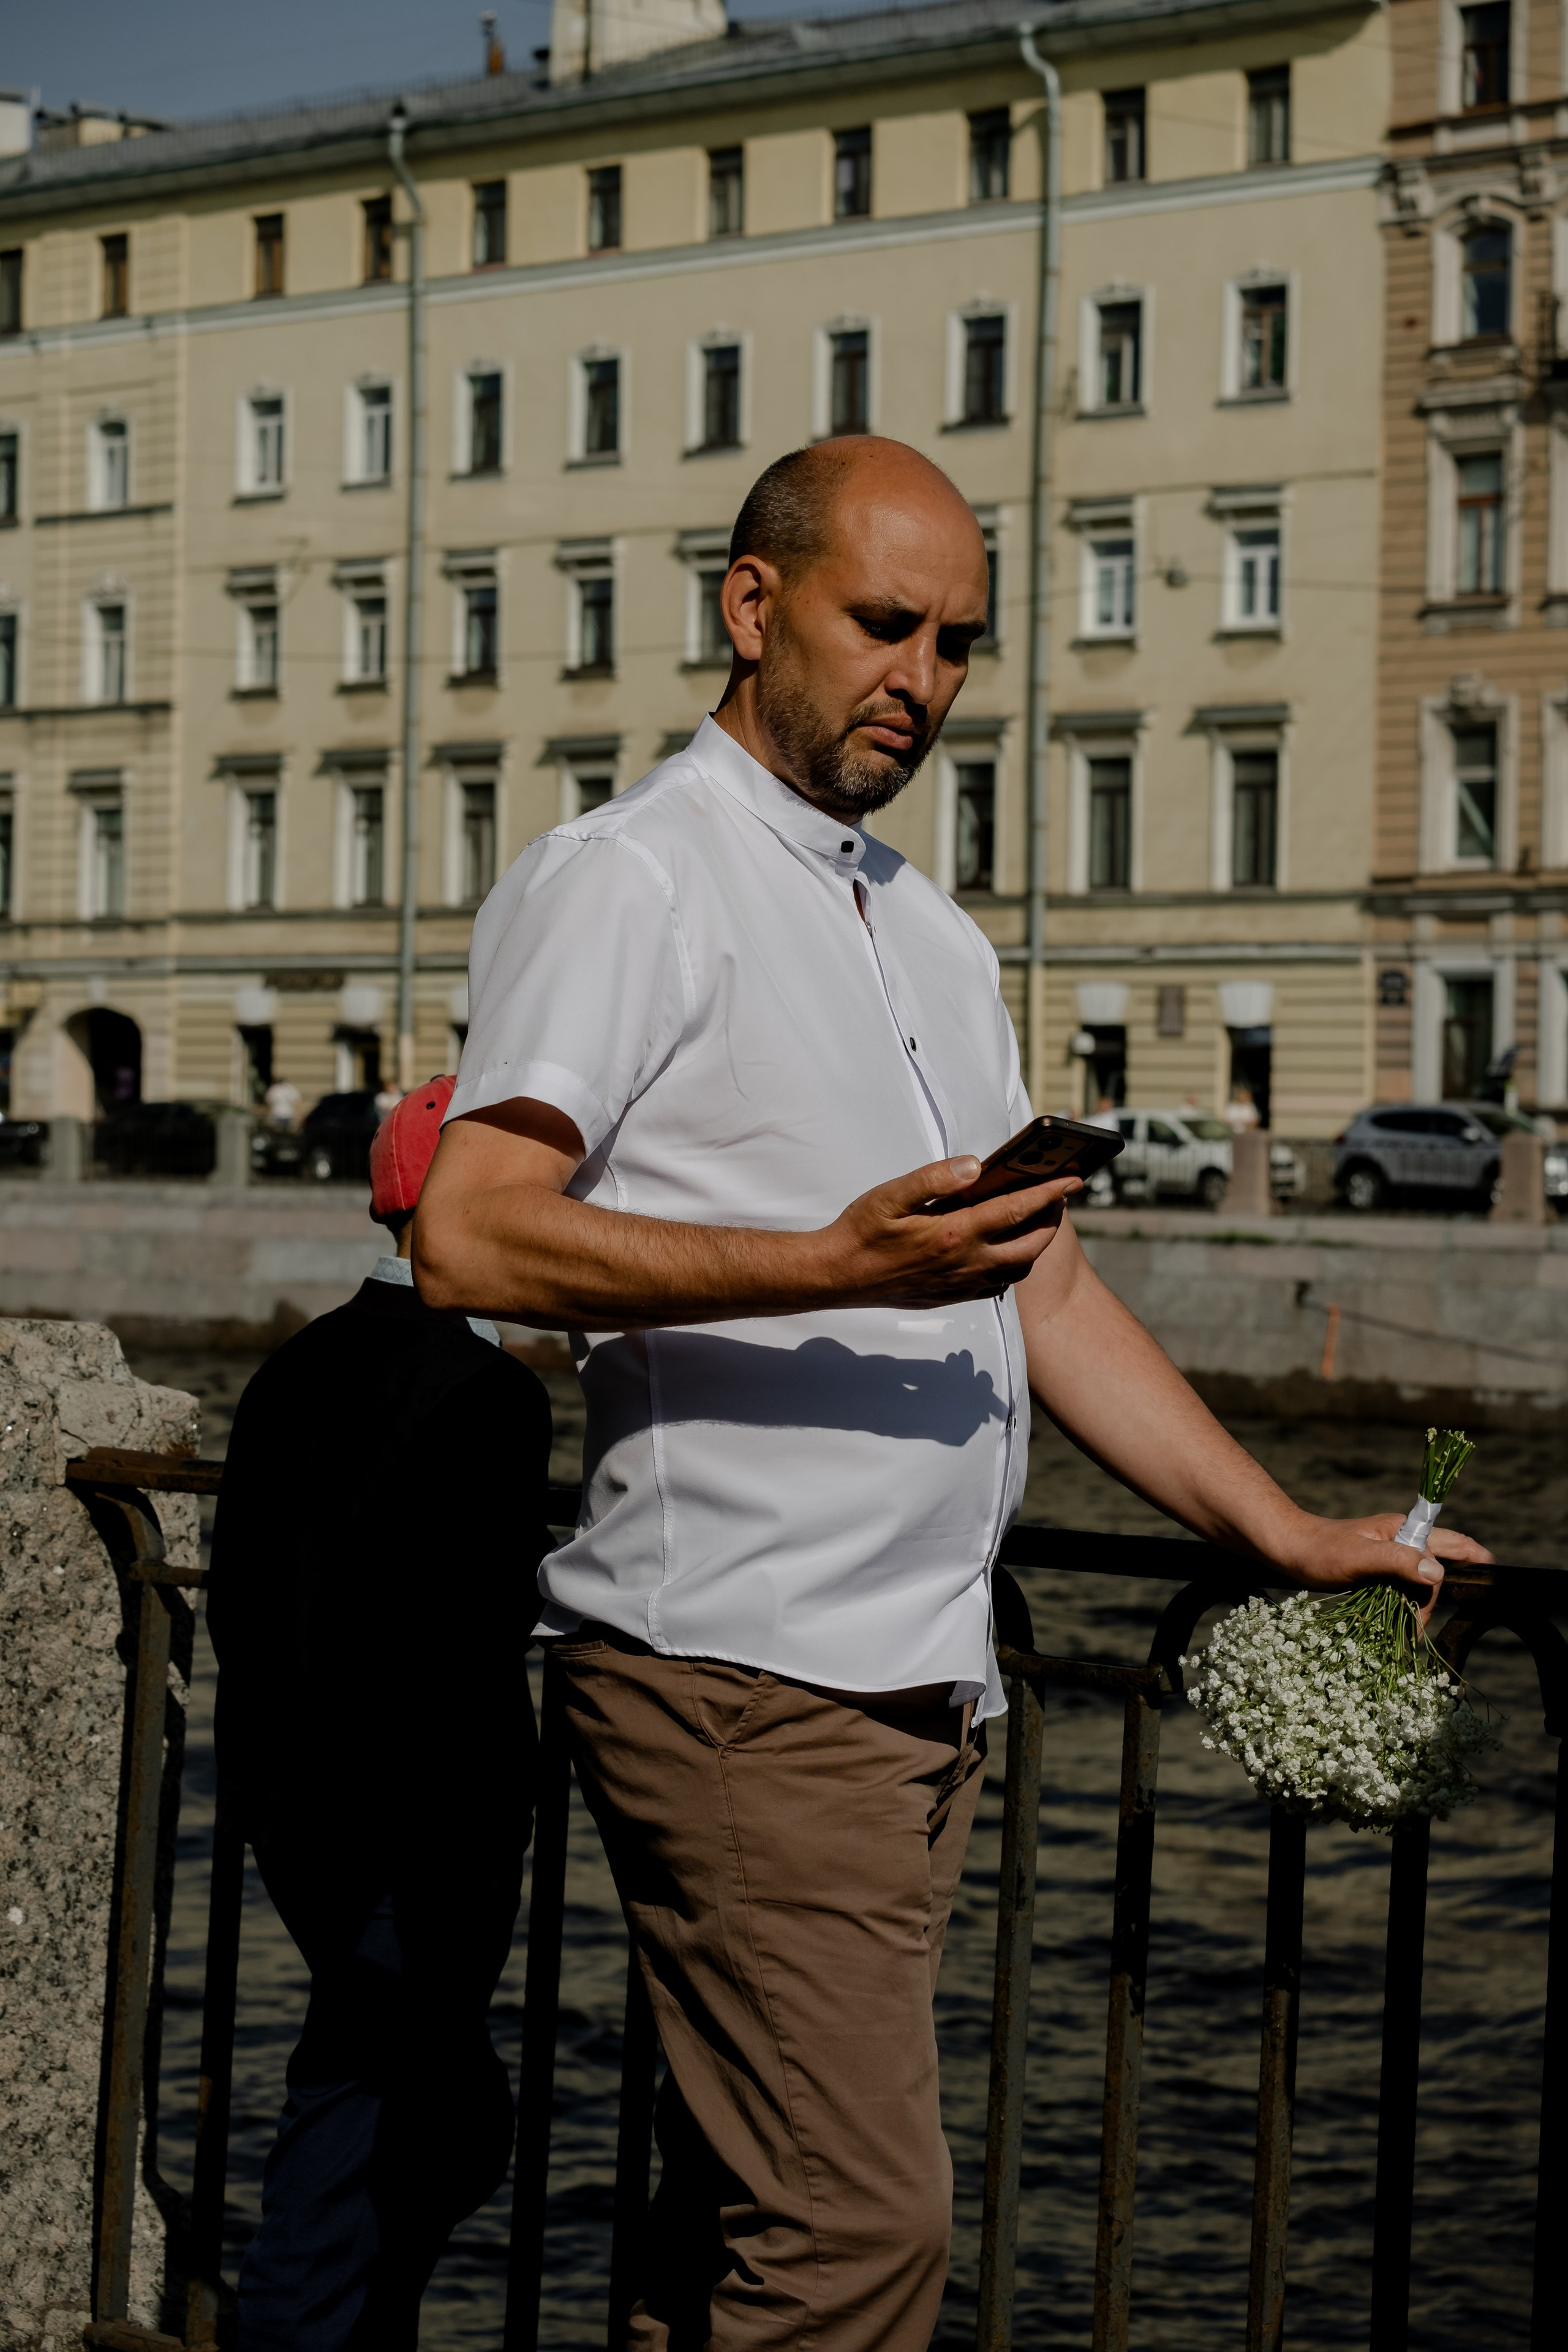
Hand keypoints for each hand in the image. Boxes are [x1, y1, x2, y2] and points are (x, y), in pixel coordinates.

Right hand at [818, 1154, 1080, 1310]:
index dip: (1049, 1193)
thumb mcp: (891, 1194)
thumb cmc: (862, 1232)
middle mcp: (964, 1263)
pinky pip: (996, 1286)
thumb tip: (975, 1166)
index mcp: (954, 1233)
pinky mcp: (951, 1297)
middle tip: (1059, 1199)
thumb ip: (935, 1177)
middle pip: (1030, 1246)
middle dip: (1052, 1222)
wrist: (838, 1276)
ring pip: (1017, 1270)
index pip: (1015, 1210)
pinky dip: (1011, 1268)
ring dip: (1034, 1246)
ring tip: (1035, 1222)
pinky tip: (1002, 1251)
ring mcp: (960, 1284)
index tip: (1073, 1180)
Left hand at [1272, 1512, 1493, 1627]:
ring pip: (1421, 1584)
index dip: (1477, 1558)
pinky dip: (1403, 1607)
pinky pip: (1403, 1589)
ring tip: (1402, 1630)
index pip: (1454, 1542)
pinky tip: (1393, 1623)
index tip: (1495, 1576)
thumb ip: (1398, 1561)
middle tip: (1415, 1626)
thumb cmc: (1319, 1550)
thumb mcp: (1359, 1557)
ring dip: (1416, 1607)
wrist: (1285, 1550)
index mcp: (1405, 1529)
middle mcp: (1402, 1540)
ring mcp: (1391, 1556)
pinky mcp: (1379, 1571)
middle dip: (1433, 1600)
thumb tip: (1436, 1573)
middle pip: (1439, 1570)